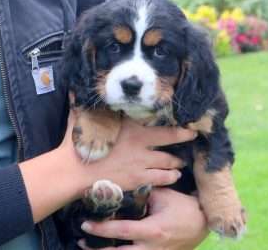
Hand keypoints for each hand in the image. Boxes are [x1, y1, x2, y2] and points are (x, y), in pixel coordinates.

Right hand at [59, 112, 197, 195]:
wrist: (75, 171)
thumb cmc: (79, 143)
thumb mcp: (83, 119)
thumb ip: (83, 104)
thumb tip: (74, 89)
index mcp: (131, 125)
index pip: (156, 118)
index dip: (172, 117)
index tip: (184, 117)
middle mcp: (141, 142)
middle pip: (170, 137)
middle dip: (184, 136)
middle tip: (193, 135)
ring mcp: (142, 161)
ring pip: (168, 160)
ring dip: (178, 160)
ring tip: (182, 162)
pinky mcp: (139, 178)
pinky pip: (161, 178)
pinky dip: (170, 176)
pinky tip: (175, 176)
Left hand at [79, 188, 208, 249]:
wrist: (202, 221)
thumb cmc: (182, 206)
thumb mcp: (163, 195)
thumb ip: (143, 193)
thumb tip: (124, 190)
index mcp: (152, 230)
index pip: (121, 231)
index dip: (102, 229)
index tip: (86, 224)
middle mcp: (151, 248)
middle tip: (82, 241)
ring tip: (91, 248)